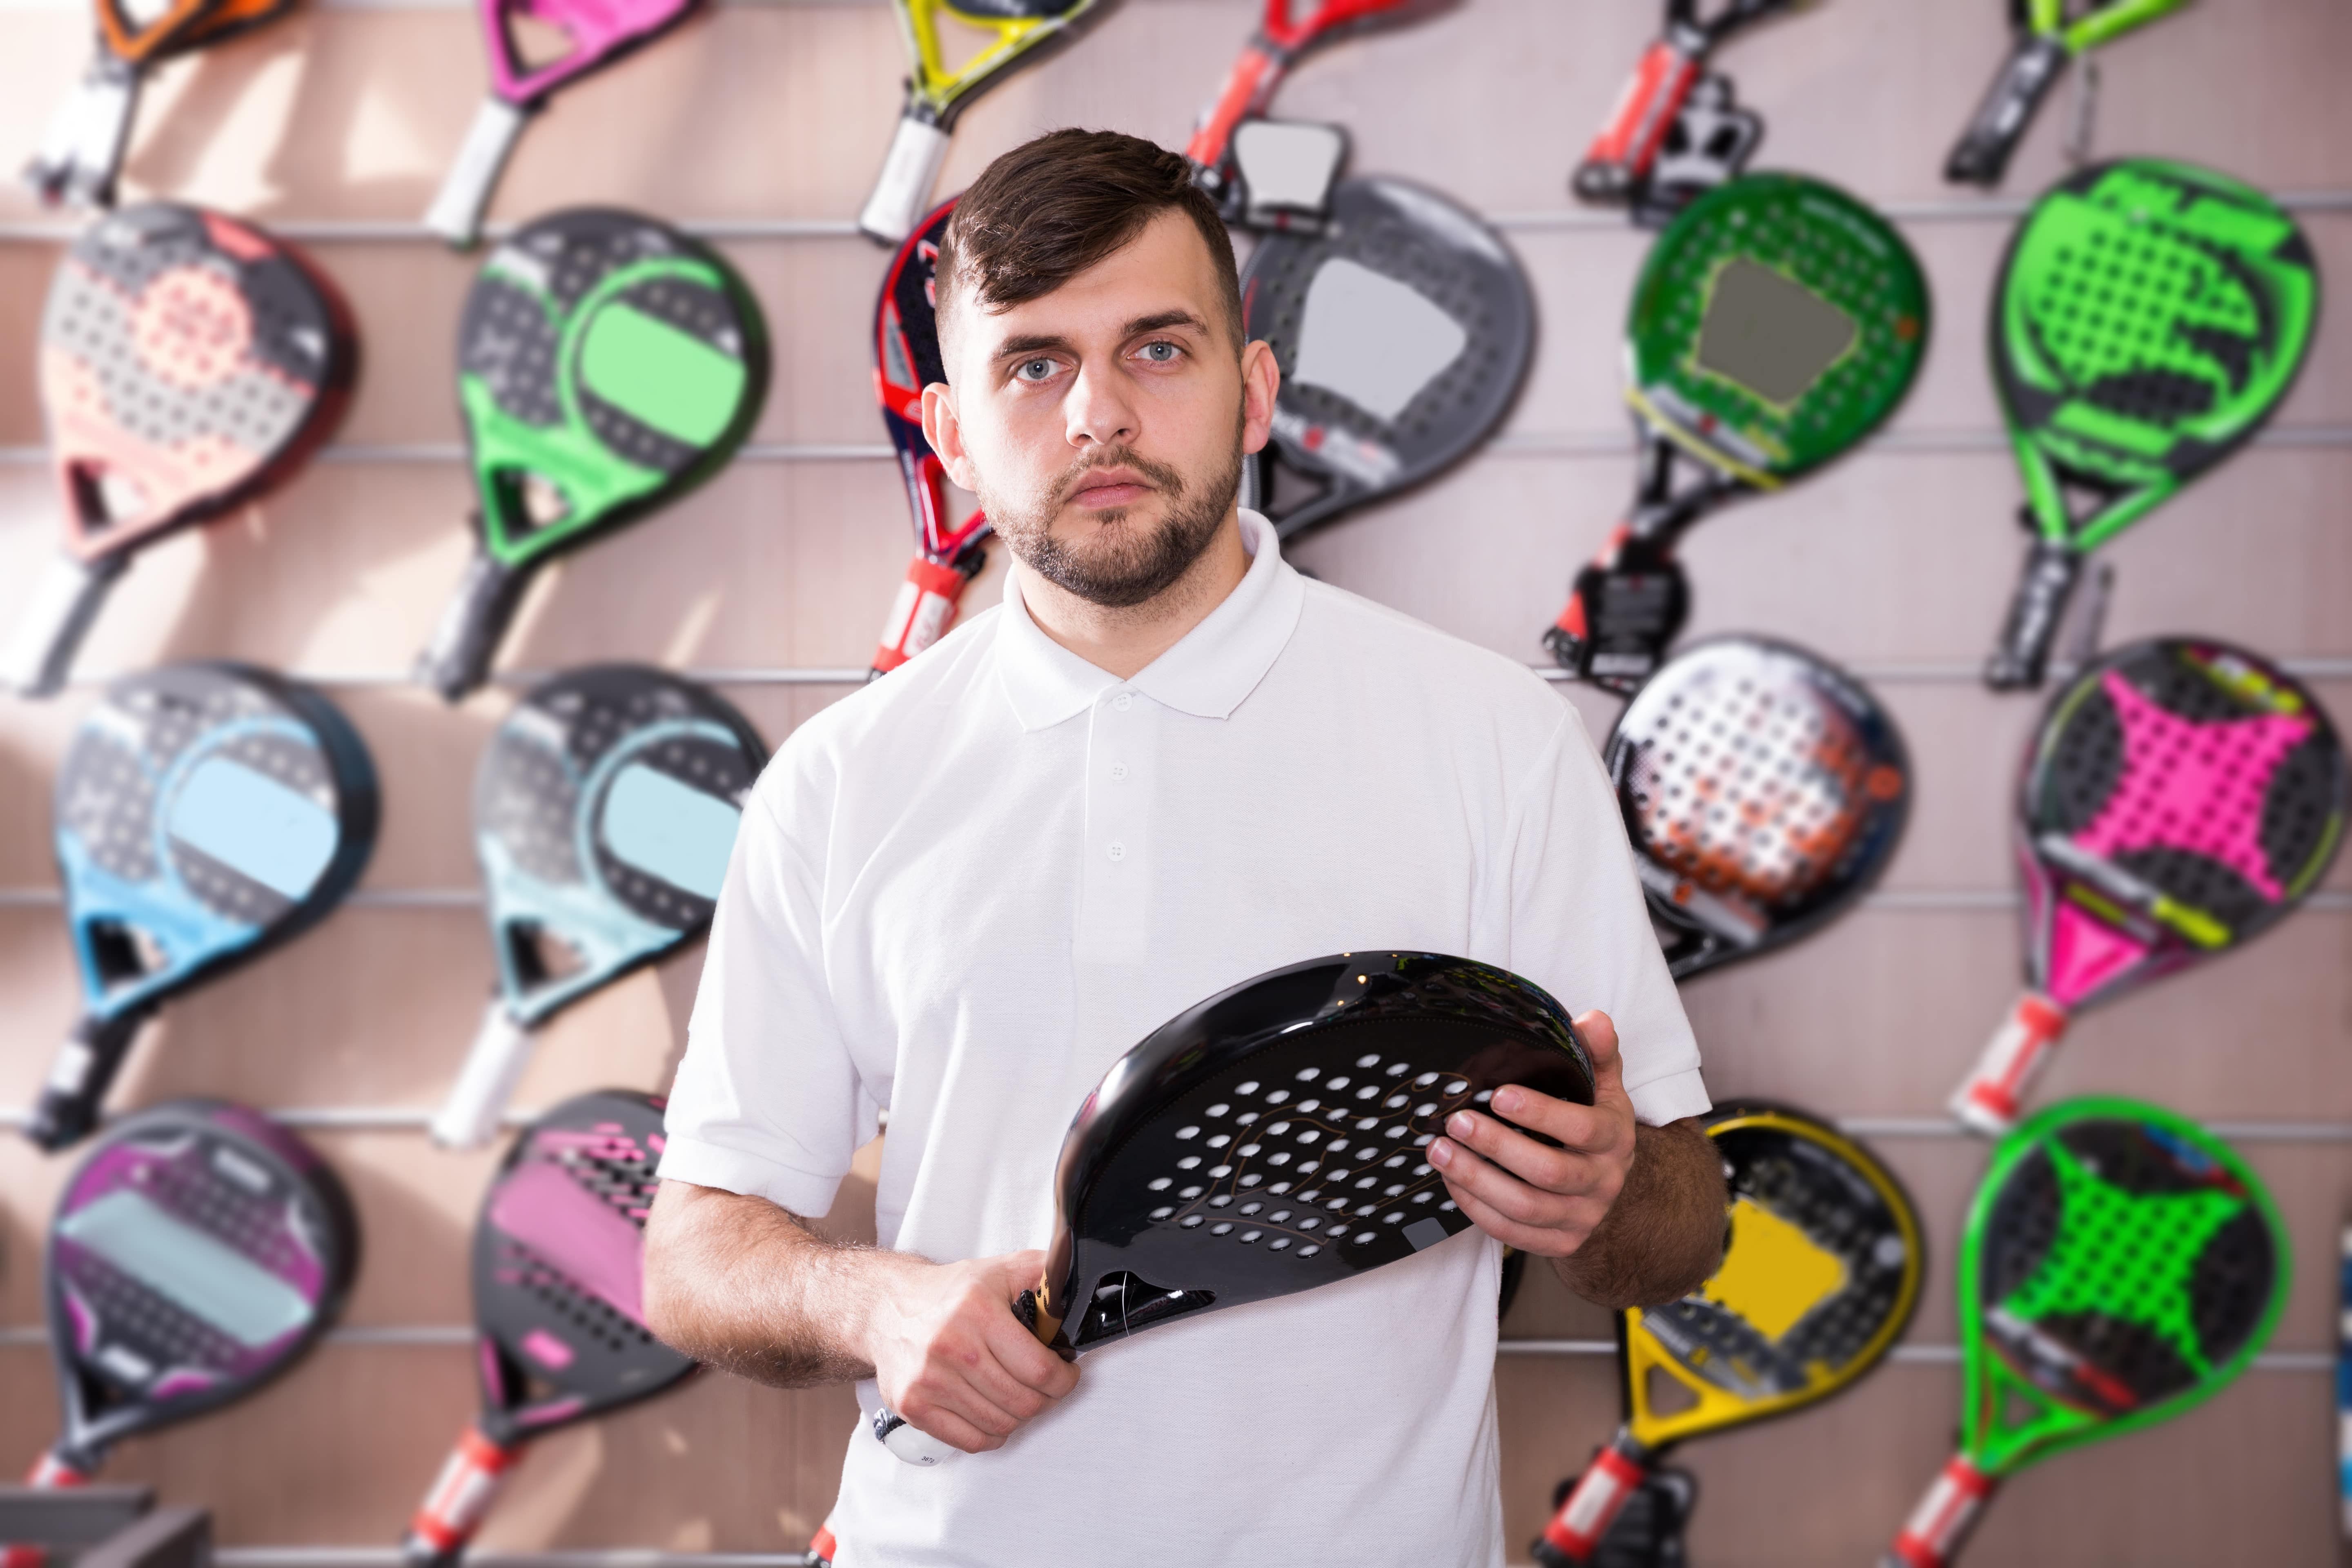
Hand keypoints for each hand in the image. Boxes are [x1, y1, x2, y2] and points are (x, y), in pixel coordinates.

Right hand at [864, 1249, 1079, 1453]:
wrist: (887, 1308)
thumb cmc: (948, 1292)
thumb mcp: (1001, 1269)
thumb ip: (1045, 1273)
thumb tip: (1078, 1290)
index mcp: (978, 1312)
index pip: (1040, 1369)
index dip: (1064, 1379)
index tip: (1065, 1373)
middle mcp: (951, 1347)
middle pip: (1023, 1402)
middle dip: (1045, 1398)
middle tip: (1045, 1386)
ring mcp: (929, 1381)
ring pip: (1000, 1424)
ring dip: (1019, 1416)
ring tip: (1018, 1395)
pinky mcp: (913, 1406)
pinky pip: (970, 1441)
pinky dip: (992, 1435)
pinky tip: (993, 1414)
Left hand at [1426, 1009, 1635, 1257]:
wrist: (1609, 1189)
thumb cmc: (1595, 1127)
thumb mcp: (1605, 1087)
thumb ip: (1597, 1051)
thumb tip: (1590, 1020)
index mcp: (1614, 1140)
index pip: (1583, 1129)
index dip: (1541, 1113)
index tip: (1498, 1094)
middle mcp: (1602, 1183)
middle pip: (1549, 1172)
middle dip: (1497, 1147)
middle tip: (1456, 1121)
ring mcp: (1581, 1218)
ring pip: (1525, 1207)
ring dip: (1477, 1180)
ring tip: (1439, 1151)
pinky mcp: (1559, 1243)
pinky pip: (1512, 1232)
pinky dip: (1477, 1208)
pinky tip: (1452, 1180)